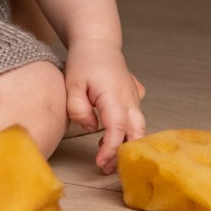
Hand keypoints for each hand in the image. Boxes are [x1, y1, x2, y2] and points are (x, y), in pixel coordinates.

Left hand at [63, 39, 146, 173]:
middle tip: (106, 168)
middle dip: (124, 154)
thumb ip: (78, 109)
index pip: (118, 128)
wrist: (98, 42)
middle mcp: (129, 98)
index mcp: (114, 95)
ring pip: (139, 127)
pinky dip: (129, 132)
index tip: (100, 163)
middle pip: (137, 132)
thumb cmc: (84, 62)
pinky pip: (136, 119)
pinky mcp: (134, 98)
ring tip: (105, 158)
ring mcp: (134, 98)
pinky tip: (111, 136)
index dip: (111, 149)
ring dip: (126, 144)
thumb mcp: (72, 84)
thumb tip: (92, 128)